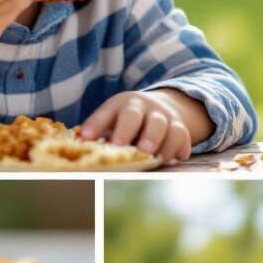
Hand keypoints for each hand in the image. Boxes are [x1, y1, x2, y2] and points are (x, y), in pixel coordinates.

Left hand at [78, 91, 192, 162]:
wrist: (156, 107)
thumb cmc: (125, 120)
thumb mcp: (111, 119)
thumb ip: (98, 133)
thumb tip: (79, 148)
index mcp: (121, 104)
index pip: (106, 112)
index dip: (96, 125)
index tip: (85, 138)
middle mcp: (143, 106)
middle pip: (137, 116)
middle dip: (132, 132)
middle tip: (132, 149)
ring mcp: (163, 115)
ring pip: (164, 125)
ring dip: (161, 142)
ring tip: (155, 158)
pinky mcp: (179, 125)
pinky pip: (183, 135)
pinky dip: (181, 147)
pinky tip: (178, 158)